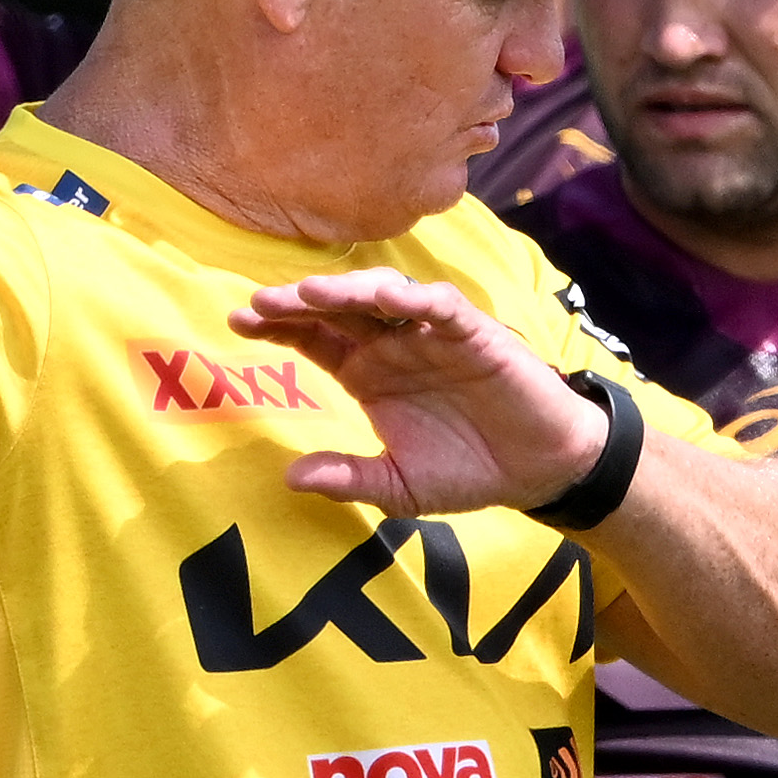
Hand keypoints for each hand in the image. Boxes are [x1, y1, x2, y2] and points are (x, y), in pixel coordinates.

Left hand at [230, 274, 608, 516]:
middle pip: (339, 309)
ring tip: (313, 294)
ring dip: (349, 290)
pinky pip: (443, 308)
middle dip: (300, 302)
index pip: (314, 338)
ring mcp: (432, 335)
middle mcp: (393, 345)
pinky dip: (419, 299)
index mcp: (368, 374)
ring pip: (384, 296)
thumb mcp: (399, 487)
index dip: (279, 326)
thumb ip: (350, 480)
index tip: (238, 322)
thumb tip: (291, 478)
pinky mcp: (475, 335)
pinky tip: (391, 299)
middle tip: (262, 303)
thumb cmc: (468, 471)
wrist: (538, 472)